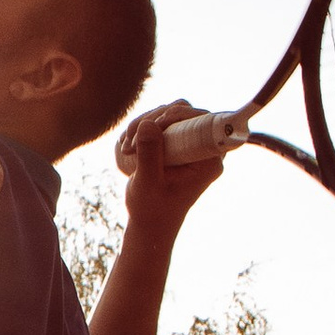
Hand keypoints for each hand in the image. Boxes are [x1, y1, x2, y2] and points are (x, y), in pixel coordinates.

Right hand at [113, 98, 224, 239]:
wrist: (150, 222)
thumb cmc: (152, 208)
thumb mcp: (148, 182)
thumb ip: (149, 153)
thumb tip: (147, 123)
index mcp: (209, 160)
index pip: (201, 120)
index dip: (176, 115)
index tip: (151, 126)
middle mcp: (204, 148)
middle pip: (184, 112)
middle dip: (154, 119)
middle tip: (130, 142)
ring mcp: (190, 144)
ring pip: (170, 114)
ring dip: (144, 123)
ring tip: (126, 147)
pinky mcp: (177, 143)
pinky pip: (162, 122)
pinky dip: (143, 127)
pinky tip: (129, 145)